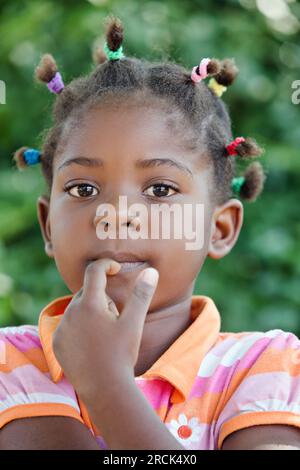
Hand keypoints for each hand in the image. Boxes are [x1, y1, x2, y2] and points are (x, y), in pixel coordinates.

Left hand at [52, 258, 158, 400]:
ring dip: (90, 312)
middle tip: (116, 317)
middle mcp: (70, 312)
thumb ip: (142, 294)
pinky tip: (93, 344)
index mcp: (89, 304)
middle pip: (86, 292)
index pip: (94, 271)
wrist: (105, 389)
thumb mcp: (134, 322)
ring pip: (77, 308)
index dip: (106, 264)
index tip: (116, 268)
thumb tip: (151, 271)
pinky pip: (68, 325)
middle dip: (102, 297)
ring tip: (105, 334)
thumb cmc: (122, 354)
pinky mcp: (57, 343)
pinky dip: (79, 327)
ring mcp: (61, 328)